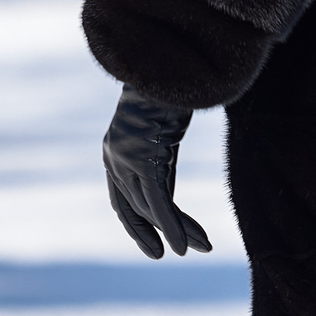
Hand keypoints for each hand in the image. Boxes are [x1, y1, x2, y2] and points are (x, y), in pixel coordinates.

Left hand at [102, 85, 214, 258]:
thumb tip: (168, 159)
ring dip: (179, 231)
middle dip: (163, 232)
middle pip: (139, 208)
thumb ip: (158, 153)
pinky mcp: (144, 161)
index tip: (154, 246)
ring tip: (202, 248)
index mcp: (113, 152)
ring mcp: (126, 161)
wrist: (162, 64)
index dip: (136, 227)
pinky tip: (188, 245)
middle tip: (184, 251)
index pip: (121, 201)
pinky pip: (159, 204)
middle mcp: (114, 159)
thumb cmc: (163, 89)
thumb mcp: (158, 127)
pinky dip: (174, 227)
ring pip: (152, 209)